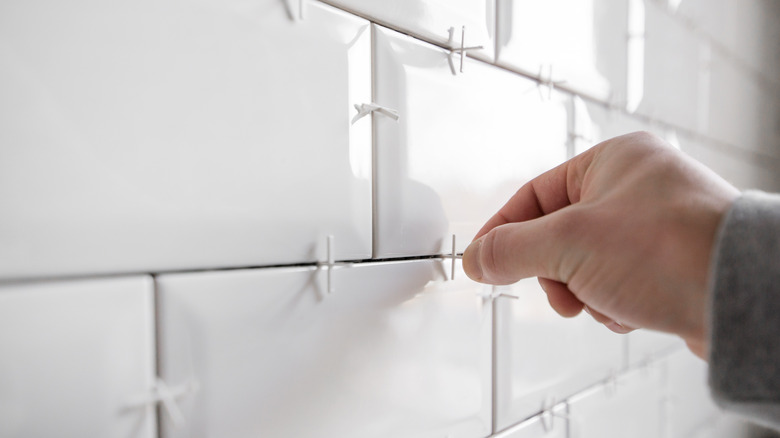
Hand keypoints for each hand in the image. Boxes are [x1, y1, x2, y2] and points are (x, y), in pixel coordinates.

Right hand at [462, 132, 738, 358]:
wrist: (738, 297)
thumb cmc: (675, 250)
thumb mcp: (569, 243)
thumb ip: (512, 249)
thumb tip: (478, 257)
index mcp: (613, 160)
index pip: (533, 194)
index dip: (503, 231)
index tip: (483, 260)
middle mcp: (636, 186)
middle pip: (558, 233)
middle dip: (555, 271)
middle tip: (561, 289)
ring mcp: (655, 225)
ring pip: (585, 263)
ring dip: (585, 291)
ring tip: (605, 299)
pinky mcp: (668, 262)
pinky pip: (615, 282)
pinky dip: (612, 302)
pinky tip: (629, 309)